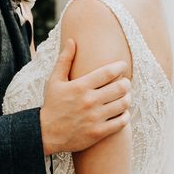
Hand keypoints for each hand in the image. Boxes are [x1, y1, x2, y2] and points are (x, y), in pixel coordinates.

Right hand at [39, 39, 130, 154]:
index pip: (108, 72)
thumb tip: (71, 40)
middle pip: (120, 88)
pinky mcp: (98, 133)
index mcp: (80, 86)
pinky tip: (121, 112)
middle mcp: (89, 101)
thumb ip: (64, 60)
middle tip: (125, 82)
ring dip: (127, 98)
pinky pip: (121, 122)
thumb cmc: (52, 104)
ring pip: (123, 104)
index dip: (120, 67)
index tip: (123, 65)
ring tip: (124, 96)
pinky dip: (125, 116)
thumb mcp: (54, 80)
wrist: (45, 133)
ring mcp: (95, 118)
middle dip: (126, 83)